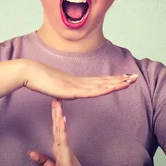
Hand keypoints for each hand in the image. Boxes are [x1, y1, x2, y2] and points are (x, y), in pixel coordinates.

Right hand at [22, 60, 137, 99]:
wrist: (30, 72)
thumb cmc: (39, 79)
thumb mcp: (55, 88)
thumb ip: (62, 90)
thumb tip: (64, 93)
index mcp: (78, 82)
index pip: (100, 81)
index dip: (113, 80)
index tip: (126, 78)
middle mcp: (80, 82)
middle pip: (104, 81)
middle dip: (121, 80)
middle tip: (136, 77)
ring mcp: (77, 85)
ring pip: (101, 85)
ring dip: (116, 83)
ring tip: (130, 81)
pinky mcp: (71, 90)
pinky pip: (91, 91)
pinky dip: (103, 89)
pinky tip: (112, 88)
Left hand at [28, 98, 96, 165]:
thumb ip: (43, 161)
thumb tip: (30, 153)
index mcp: (58, 148)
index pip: (55, 129)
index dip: (54, 117)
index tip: (54, 104)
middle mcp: (62, 146)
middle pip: (57, 126)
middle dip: (56, 111)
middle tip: (55, 96)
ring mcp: (65, 150)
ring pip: (60, 129)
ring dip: (58, 116)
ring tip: (58, 103)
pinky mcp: (67, 156)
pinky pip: (63, 141)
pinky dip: (62, 130)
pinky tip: (61, 120)